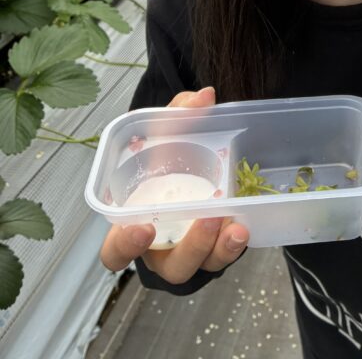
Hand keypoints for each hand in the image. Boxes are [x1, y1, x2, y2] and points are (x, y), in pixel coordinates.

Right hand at [99, 86, 249, 283]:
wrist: (191, 157)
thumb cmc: (165, 152)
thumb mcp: (166, 130)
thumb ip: (179, 112)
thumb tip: (205, 96)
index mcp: (133, 222)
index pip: (116, 252)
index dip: (124, 247)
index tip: (143, 228)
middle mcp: (161, 245)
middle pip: (170, 267)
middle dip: (190, 248)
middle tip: (207, 217)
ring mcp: (190, 250)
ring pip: (201, 266)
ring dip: (219, 250)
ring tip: (236, 228)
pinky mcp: (215, 247)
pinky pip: (223, 255)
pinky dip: (233, 244)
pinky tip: (244, 224)